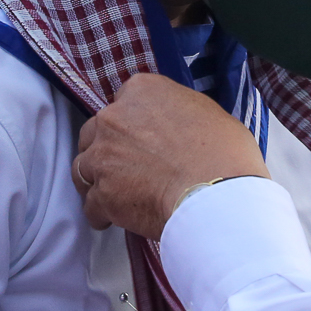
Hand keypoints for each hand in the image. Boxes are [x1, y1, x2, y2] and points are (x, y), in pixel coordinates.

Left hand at [74, 73, 268, 235]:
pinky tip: (116, 219)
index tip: (142, 138)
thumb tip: (180, 128)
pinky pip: (91, 204)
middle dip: (107, 148)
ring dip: (98, 179)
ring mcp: (103, 156)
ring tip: (116, 194)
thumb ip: (180, 114)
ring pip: (84, 167)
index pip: (124, 100)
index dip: (132, 122)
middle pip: (95, 132)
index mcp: (142, 91)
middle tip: (128, 166)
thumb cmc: (226, 155)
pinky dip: (102, 212)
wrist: (217, 197)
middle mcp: (114, 118)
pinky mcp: (101, 194)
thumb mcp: (210, 114)